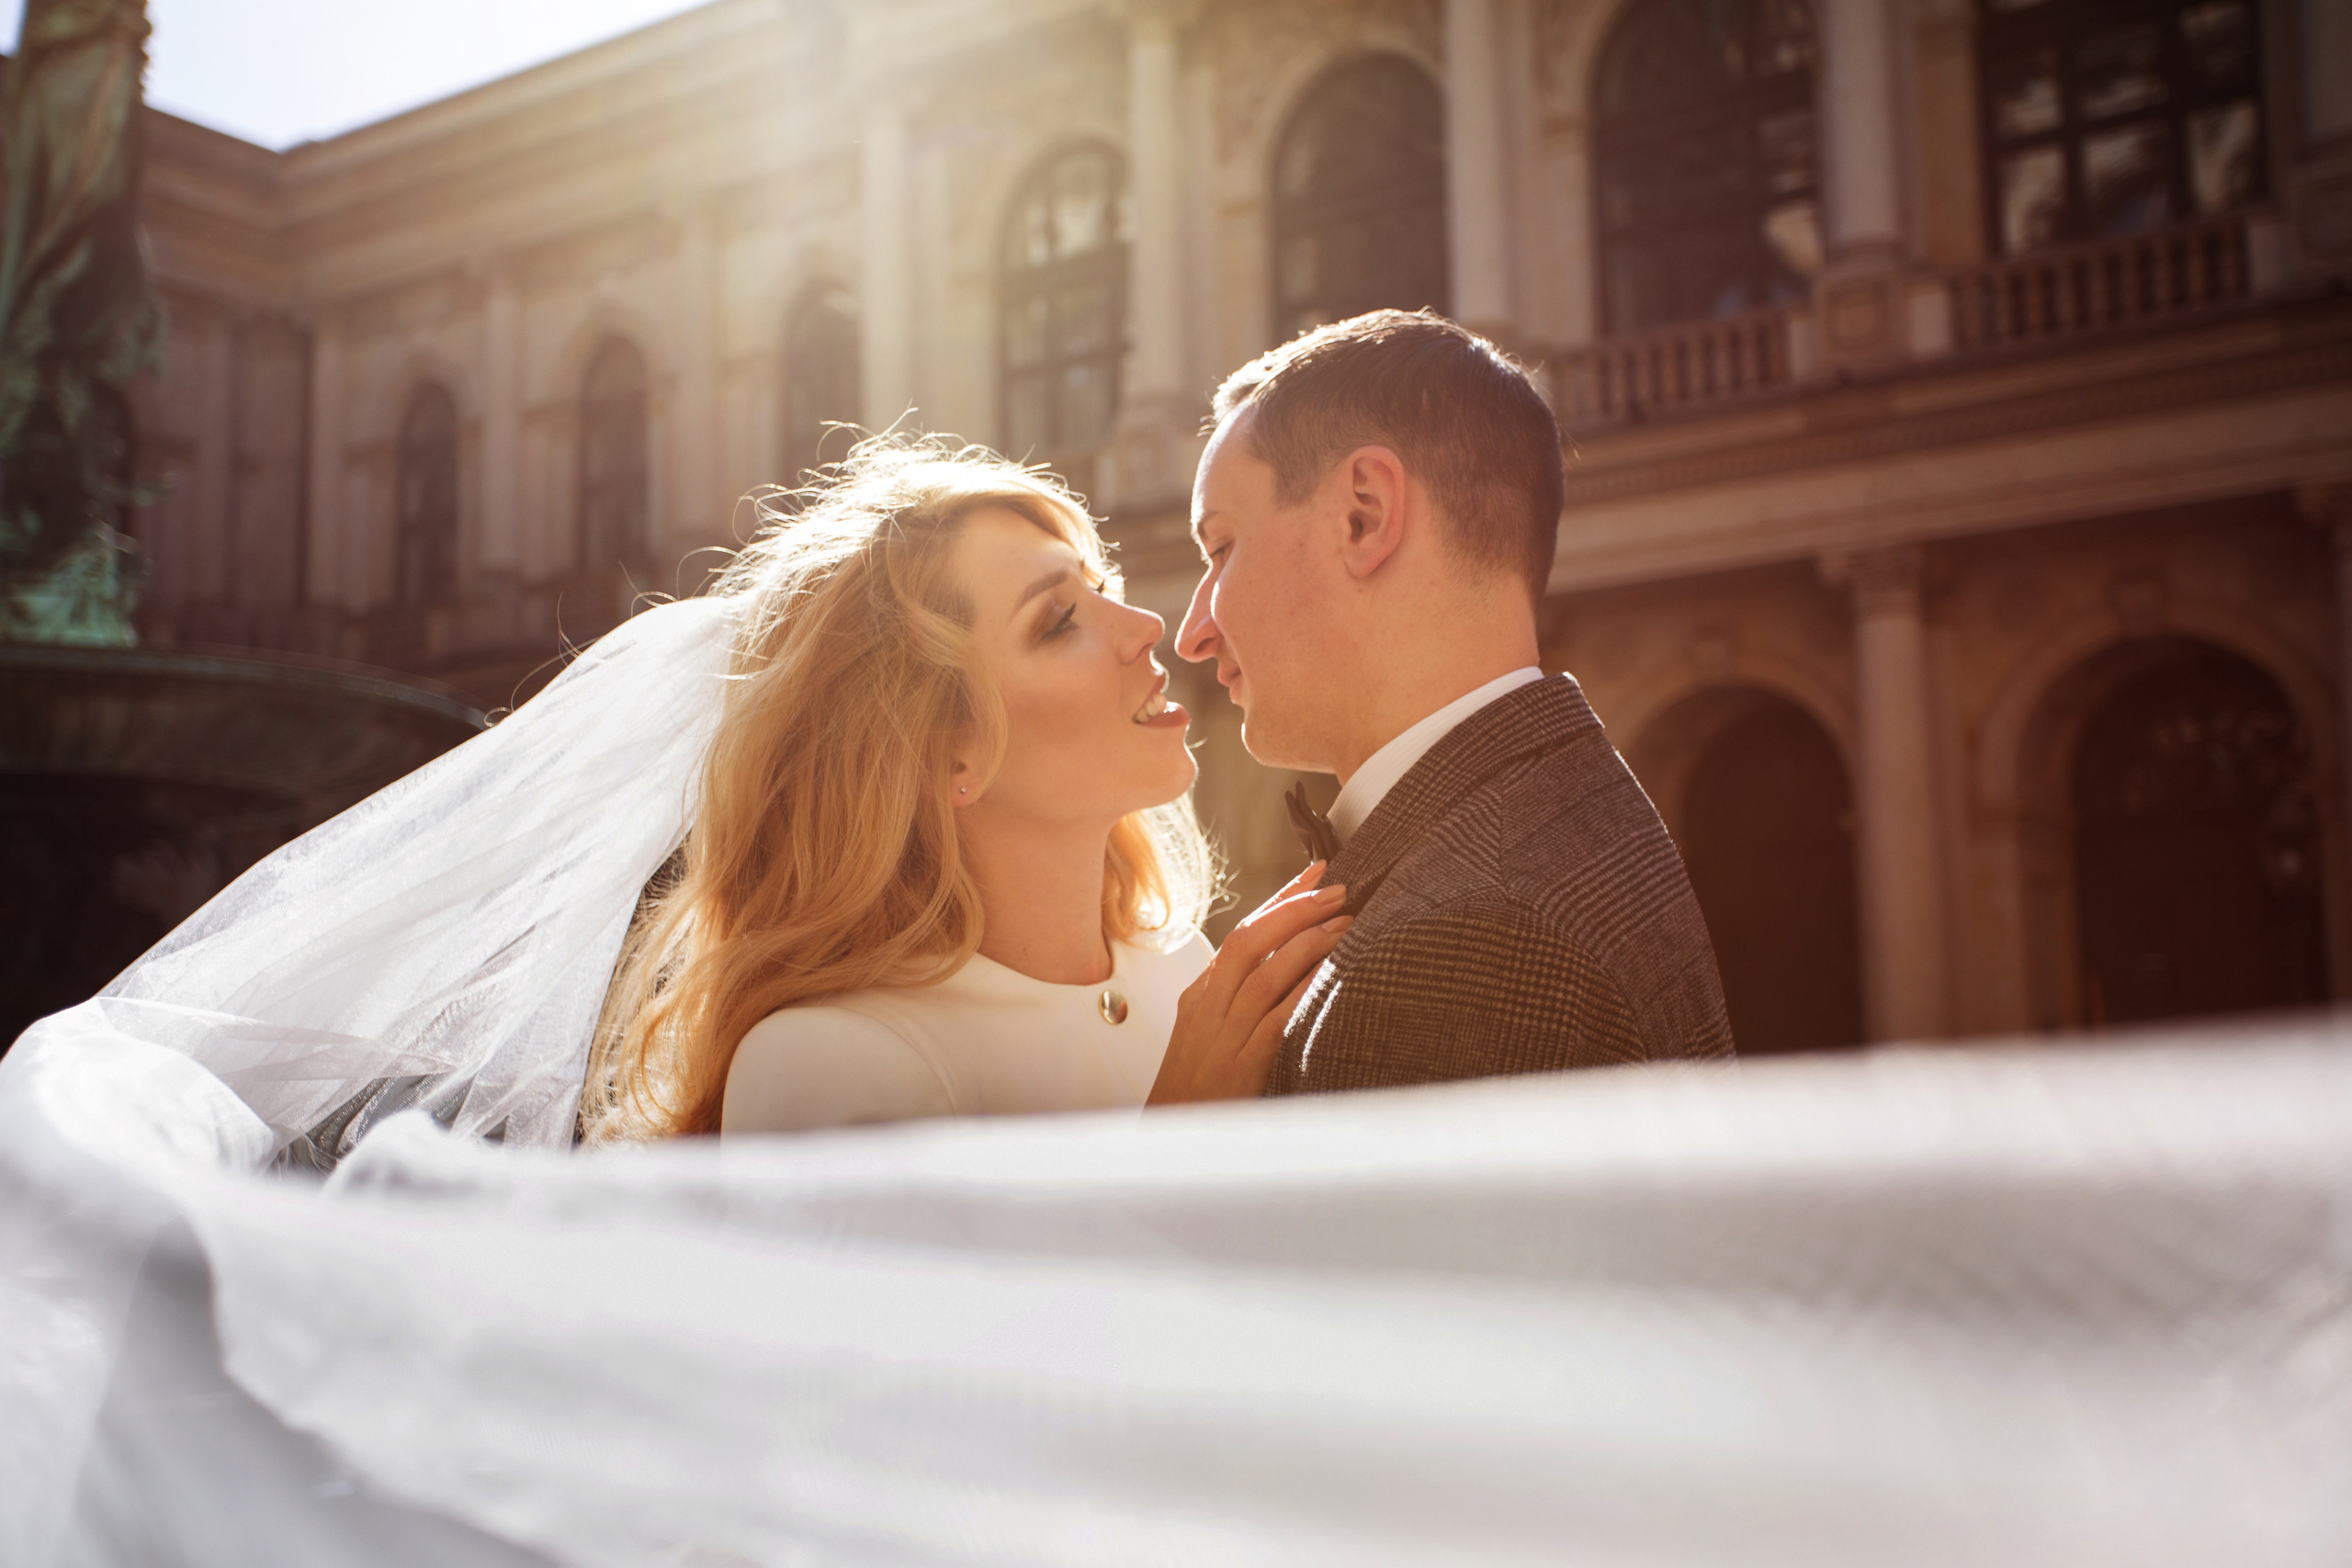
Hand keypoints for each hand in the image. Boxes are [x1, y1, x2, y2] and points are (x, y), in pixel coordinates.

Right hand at [1146, 862, 1351, 1105]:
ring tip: (1345, 923)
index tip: (1315, 873)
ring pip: (1264, 973)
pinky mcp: (1240, 1067)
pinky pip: (1275, 1020)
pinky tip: (1329, 976)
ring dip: (1307, 943)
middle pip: (1250, 940)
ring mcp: (1223, 1035)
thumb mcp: (1207, 1036)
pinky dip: (1303, 992)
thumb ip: (1236, 1001)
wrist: (1171, 1139)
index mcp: (1202, 996)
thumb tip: (1283, 969)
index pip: (1242, 932)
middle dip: (1296, 908)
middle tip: (1338, 889)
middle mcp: (1209, 1007)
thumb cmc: (1194, 1091)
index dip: (1281, 899)